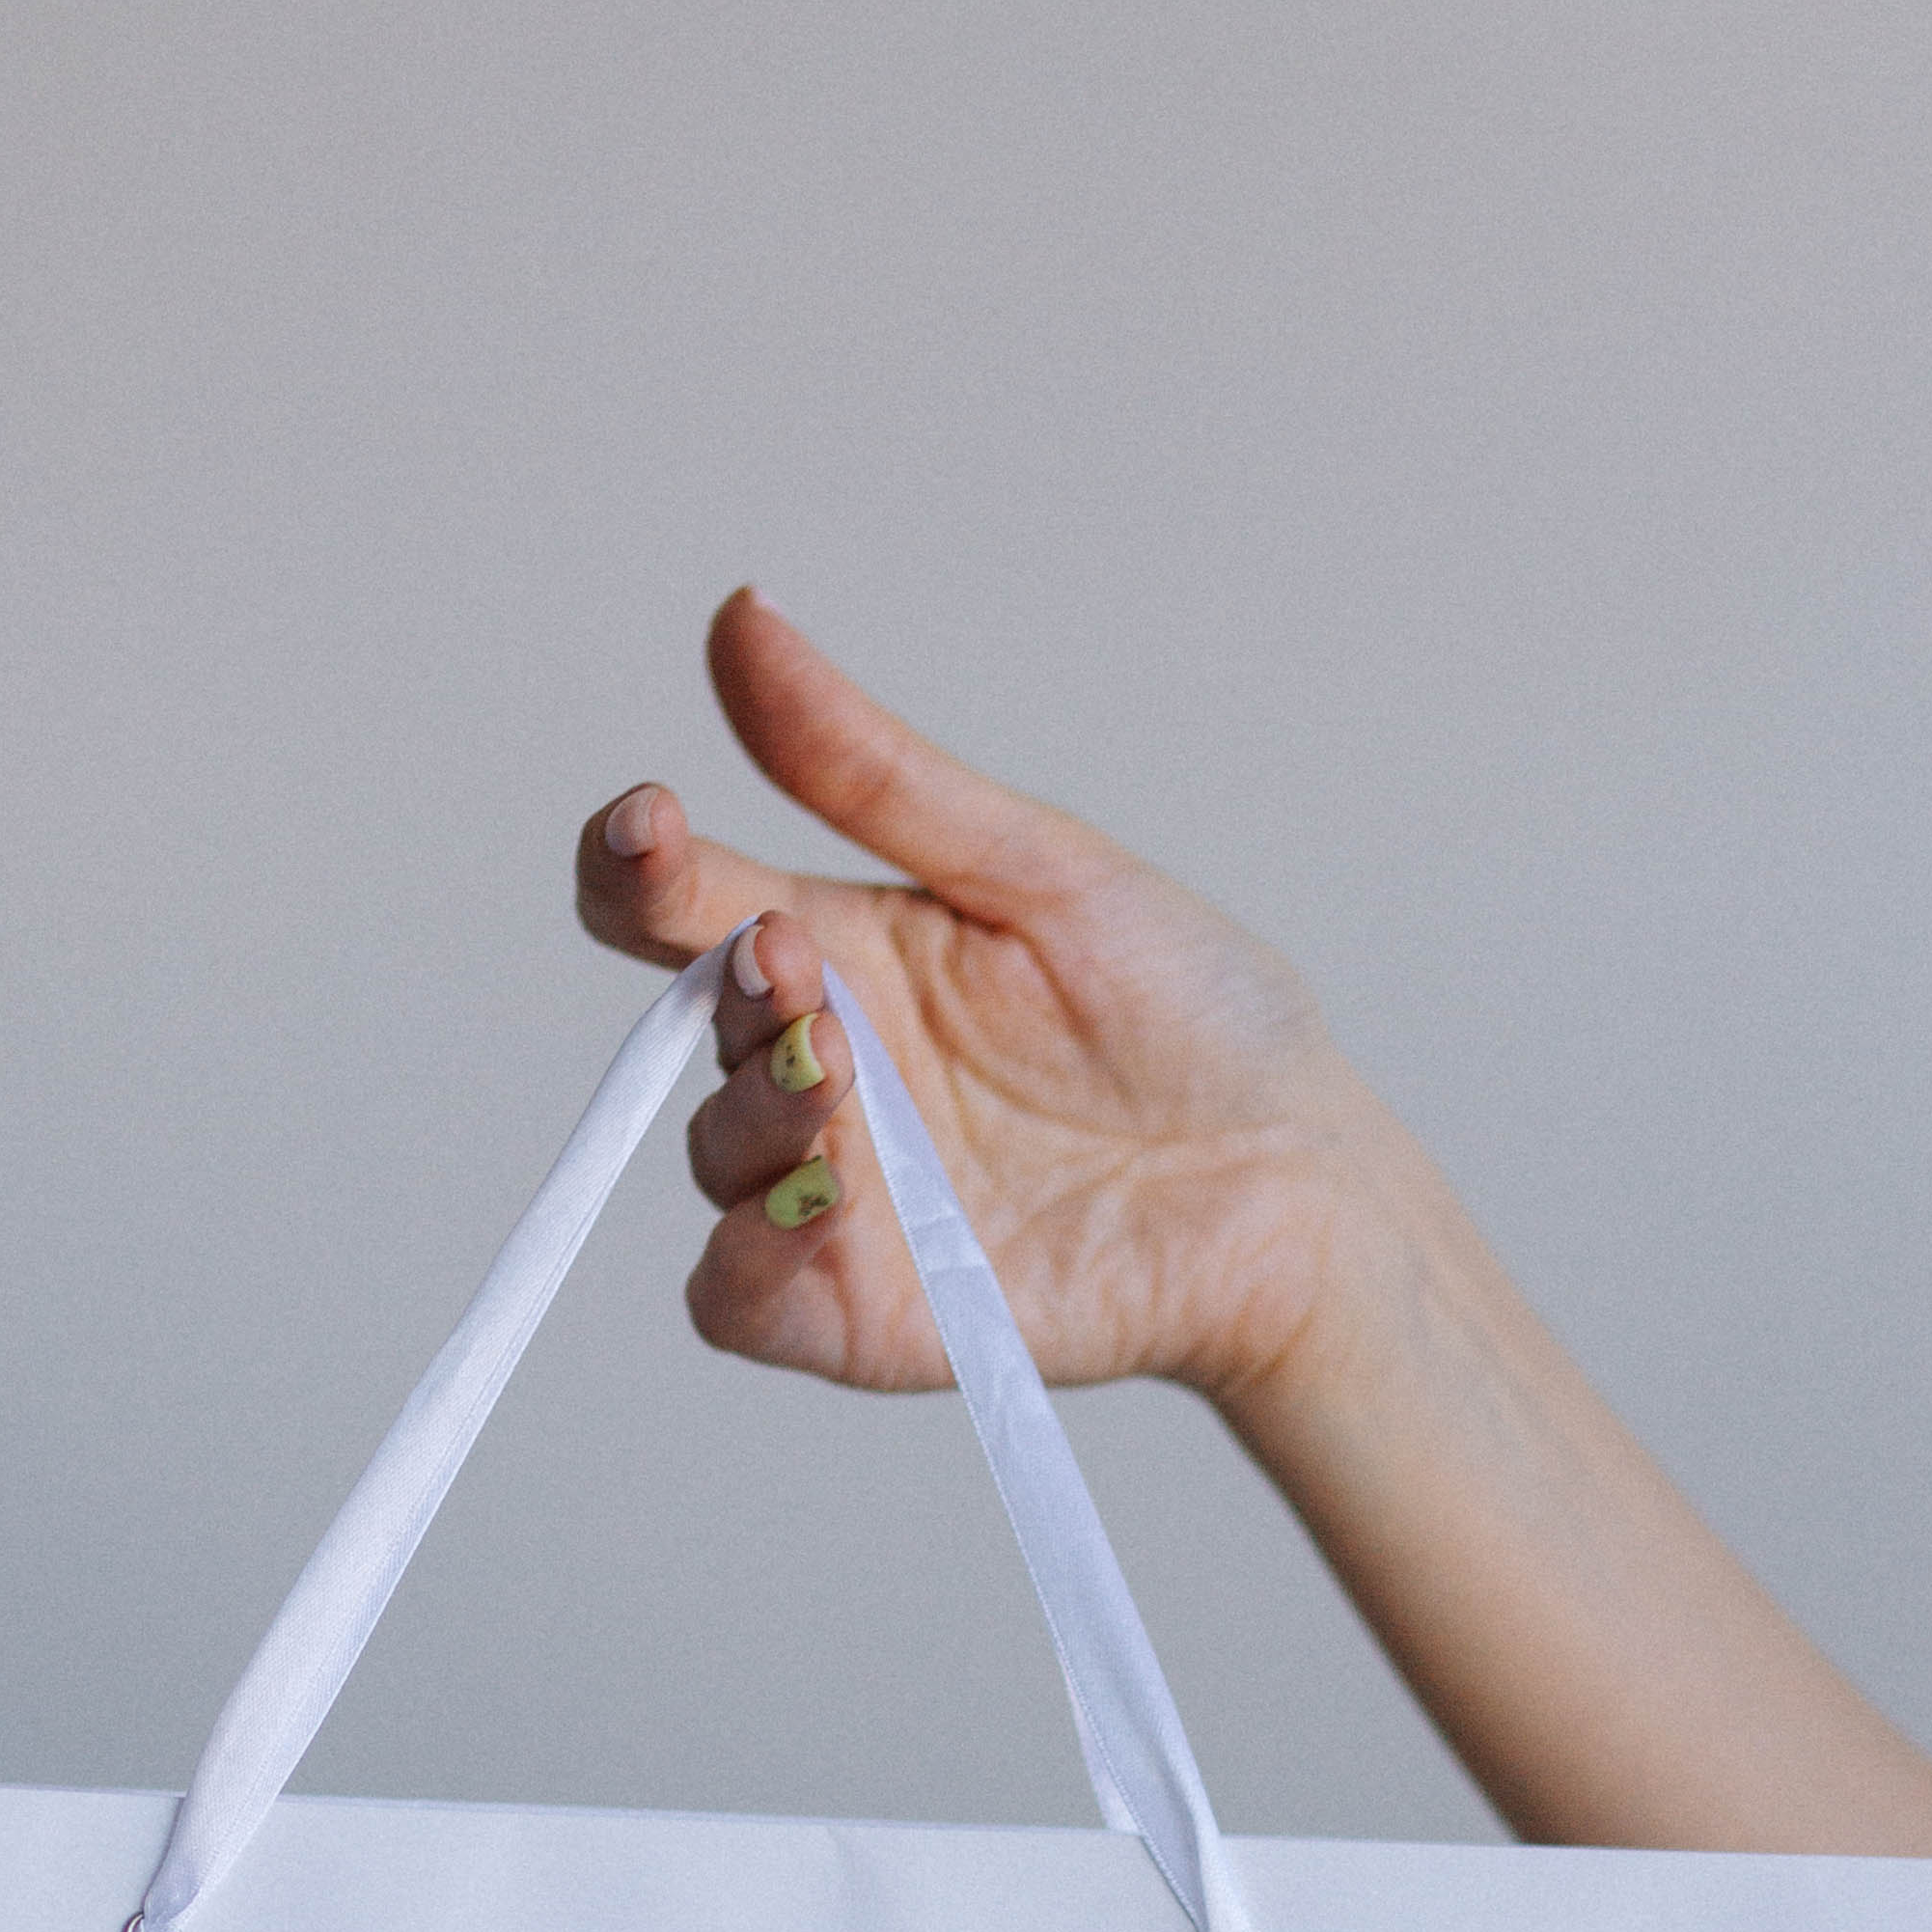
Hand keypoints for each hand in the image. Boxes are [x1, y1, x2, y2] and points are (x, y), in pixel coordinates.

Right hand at [578, 593, 1390, 1413]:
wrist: (1297, 1182)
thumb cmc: (1191, 1021)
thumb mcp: (1039, 868)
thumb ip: (872, 771)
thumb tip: (741, 618)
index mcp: (850, 951)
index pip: (682, 903)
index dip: (634, 864)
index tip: (651, 824)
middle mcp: (826, 1071)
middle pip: (686, 1029)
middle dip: (727, 989)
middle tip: (797, 964)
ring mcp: (837, 1198)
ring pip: (710, 1156)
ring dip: (753, 1109)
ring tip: (841, 1079)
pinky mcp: (861, 1313)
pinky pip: (733, 1297)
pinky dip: (749, 1253)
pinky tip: (823, 1200)